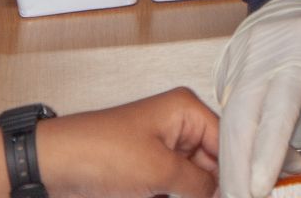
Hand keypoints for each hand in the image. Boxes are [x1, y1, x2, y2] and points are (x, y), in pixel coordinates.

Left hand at [36, 87, 219, 197]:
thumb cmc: (98, 151)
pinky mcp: (146, 174)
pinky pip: (175, 190)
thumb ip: (198, 186)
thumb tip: (224, 194)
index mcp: (185, 111)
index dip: (236, 172)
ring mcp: (161, 153)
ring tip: (173, 196)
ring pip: (193, 182)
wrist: (53, 167)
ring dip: (194, 196)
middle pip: (212, 164)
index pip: (228, 142)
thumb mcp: (158, 171)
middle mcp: (177, 128)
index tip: (247, 194)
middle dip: (215, 188)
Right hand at [215, 0, 300, 197]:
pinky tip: (250, 172)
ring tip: (247, 196)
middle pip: (241, 119)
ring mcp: (238, 62)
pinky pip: (224, 119)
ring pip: (226, 123)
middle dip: (239, 172)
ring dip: (233, 167)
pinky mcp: (225, 73)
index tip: (261, 187)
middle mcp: (263, 55)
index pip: (279, 105)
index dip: (269, 149)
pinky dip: (233, 152)